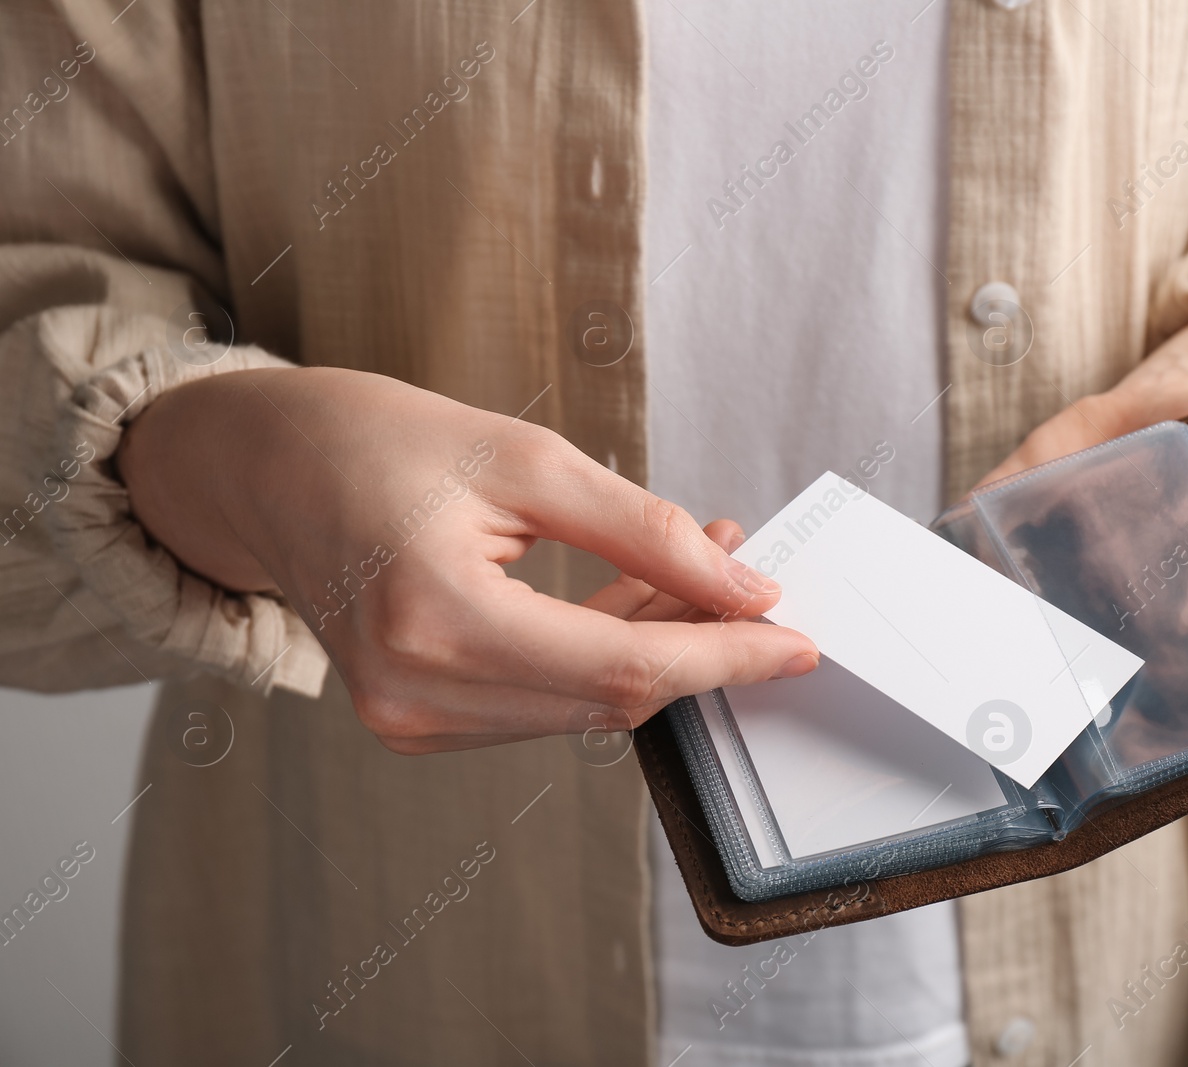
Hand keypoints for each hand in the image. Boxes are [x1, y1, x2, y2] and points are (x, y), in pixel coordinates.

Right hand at [119, 366, 818, 752]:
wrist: (264, 467)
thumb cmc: (375, 440)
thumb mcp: (524, 457)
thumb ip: (643, 530)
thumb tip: (742, 585)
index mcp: (435, 621)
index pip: (626, 667)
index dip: (726, 656)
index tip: (797, 638)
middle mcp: (416, 693)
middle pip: (613, 697)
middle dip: (702, 646)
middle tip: (753, 579)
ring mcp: (410, 718)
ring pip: (584, 705)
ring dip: (656, 647)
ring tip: (696, 568)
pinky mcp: (417, 718)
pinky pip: (544, 703)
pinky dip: (601, 656)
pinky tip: (636, 597)